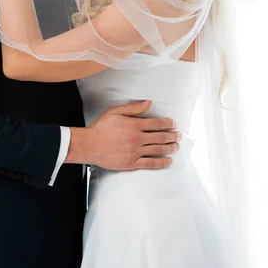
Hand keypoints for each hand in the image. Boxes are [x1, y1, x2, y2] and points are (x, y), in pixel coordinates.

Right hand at [66, 101, 180, 169]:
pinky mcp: (132, 163)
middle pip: (160, 137)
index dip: (168, 123)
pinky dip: (161, 162)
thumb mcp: (115, 112)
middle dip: (172, 135)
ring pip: (158, 150)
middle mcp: (137, 139)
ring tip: (176, 146)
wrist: (90, 145)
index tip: (173, 124)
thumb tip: (148, 103)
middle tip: (178, 135)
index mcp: (134, 125)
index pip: (157, 123)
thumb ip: (133, 108)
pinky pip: (150, 163)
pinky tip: (168, 160)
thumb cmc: (100, 128)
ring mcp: (135, 152)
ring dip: (170, 148)